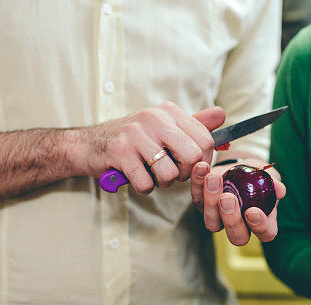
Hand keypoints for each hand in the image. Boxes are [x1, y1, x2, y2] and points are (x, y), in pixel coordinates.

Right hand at [77, 103, 224, 193]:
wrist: (89, 145)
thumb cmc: (132, 140)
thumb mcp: (164, 126)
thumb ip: (194, 124)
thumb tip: (222, 114)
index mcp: (168, 111)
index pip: (205, 140)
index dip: (203, 162)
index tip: (190, 166)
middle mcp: (153, 118)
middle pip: (192, 157)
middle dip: (185, 174)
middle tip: (171, 173)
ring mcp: (135, 134)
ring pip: (169, 173)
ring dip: (162, 182)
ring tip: (150, 173)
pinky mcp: (120, 152)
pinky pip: (146, 183)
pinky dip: (143, 187)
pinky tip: (135, 176)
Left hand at [190, 158, 285, 245]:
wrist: (239, 167)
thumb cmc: (258, 176)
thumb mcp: (269, 176)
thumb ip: (274, 183)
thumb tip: (279, 189)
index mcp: (262, 224)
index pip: (265, 233)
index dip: (260, 226)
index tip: (253, 211)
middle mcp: (240, 227)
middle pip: (236, 236)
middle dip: (231, 219)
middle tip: (228, 198)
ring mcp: (219, 219)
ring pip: (212, 223)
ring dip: (210, 202)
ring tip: (213, 178)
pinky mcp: (202, 206)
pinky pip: (197, 199)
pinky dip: (198, 183)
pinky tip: (202, 168)